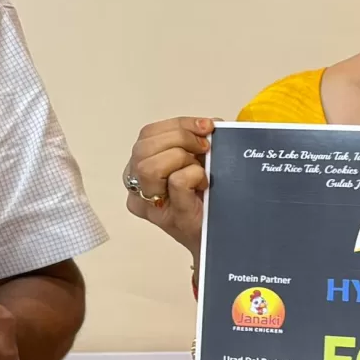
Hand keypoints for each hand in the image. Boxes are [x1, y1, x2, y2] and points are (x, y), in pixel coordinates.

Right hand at [122, 116, 214, 252]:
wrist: (222, 235)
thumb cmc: (206, 198)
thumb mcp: (196, 161)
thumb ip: (194, 141)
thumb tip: (210, 124)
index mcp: (140, 166)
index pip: (148, 134)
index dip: (178, 124)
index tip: (206, 127)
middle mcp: (137, 186)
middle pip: (143, 147)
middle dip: (180, 138)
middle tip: (204, 148)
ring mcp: (150, 205)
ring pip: (150, 166)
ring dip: (182, 158)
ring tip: (201, 169)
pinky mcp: (170, 217)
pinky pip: (176, 182)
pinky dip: (194, 175)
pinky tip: (204, 184)